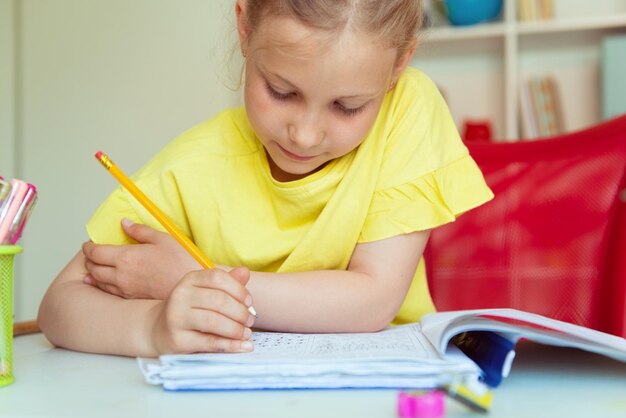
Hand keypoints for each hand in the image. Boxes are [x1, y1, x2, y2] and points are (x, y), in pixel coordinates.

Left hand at [82, 218, 199, 298]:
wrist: (191, 289)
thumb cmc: (181, 263)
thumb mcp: (163, 239)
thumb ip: (140, 231)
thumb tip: (125, 223)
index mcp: (126, 257)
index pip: (95, 252)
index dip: (88, 247)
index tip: (88, 244)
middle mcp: (121, 275)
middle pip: (93, 267)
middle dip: (88, 259)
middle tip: (91, 253)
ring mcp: (125, 289)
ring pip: (98, 281)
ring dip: (93, 272)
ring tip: (94, 266)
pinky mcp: (131, 298)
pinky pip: (108, 292)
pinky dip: (100, 285)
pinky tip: (100, 283)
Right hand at [151, 267, 254, 353]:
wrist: (159, 331)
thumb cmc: (191, 309)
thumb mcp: (206, 292)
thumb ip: (227, 283)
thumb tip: (245, 271)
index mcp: (190, 280)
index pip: (218, 277)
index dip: (238, 289)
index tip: (249, 302)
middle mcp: (180, 296)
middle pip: (219, 300)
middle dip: (240, 312)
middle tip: (250, 321)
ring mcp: (177, 318)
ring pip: (214, 321)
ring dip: (236, 329)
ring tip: (246, 333)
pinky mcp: (178, 340)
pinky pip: (209, 342)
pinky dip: (230, 345)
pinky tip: (243, 346)